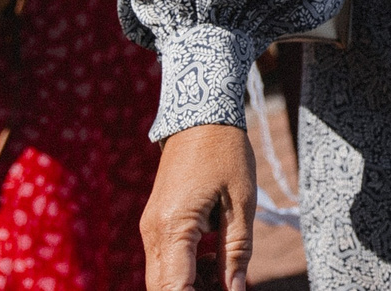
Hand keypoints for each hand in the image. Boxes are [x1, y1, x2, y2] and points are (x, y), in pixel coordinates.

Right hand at [140, 122, 253, 290]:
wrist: (200, 117)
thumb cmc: (226, 155)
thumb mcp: (241, 204)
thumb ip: (236, 253)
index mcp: (174, 227)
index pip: (174, 289)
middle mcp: (153, 232)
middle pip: (164, 288)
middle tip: (228, 284)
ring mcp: (150, 228)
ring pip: (163, 278)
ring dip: (192, 284)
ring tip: (225, 269)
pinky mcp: (155, 223)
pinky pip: (165, 260)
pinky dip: (187, 269)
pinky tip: (213, 257)